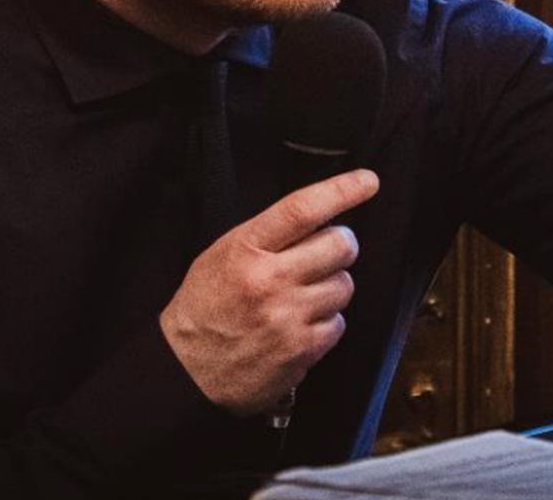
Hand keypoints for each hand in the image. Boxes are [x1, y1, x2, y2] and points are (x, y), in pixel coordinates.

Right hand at [159, 169, 379, 414]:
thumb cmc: (204, 308)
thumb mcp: (222, 255)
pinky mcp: (301, 350)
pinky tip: (300, 325)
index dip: (341, 190)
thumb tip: (320, 218)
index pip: (302, 209)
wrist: (185, 371)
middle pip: (340, 245)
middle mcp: (269, 280)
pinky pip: (338, 324)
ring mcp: (288, 317)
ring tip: (303, 296)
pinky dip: (326, 323)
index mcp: (245, 249)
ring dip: (332, 287)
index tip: (367, 181)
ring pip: (345, 285)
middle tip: (326, 253)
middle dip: (341, 245)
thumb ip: (267, 236)